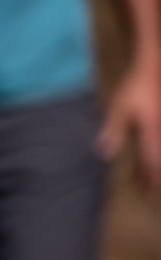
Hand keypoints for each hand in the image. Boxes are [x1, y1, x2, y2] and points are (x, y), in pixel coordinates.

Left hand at [100, 65, 160, 189]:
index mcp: (152, 131)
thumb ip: (113, 131)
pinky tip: (152, 152)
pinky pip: (159, 140)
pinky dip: (155, 151)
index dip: (150, 176)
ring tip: (153, 178)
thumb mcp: (119, 109)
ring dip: (156, 164)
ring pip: (160, 149)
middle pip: (159, 157)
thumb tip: (105, 153)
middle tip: (152, 190)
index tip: (150, 191)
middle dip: (155, 174)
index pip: (151, 160)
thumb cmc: (135, 88)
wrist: (151, 68)